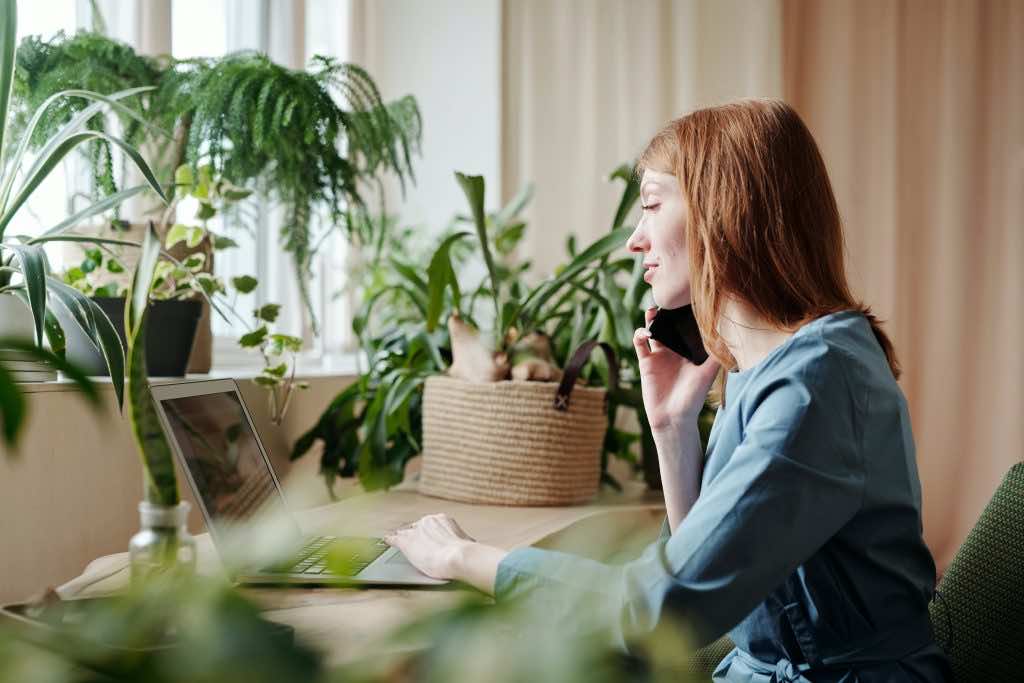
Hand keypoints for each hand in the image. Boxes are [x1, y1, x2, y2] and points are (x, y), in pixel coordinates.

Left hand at [383, 513, 475, 579]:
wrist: (456, 557)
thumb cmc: (465, 553)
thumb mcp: (467, 542)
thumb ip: (464, 542)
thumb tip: (472, 546)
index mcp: (441, 519)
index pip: (428, 525)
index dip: (426, 533)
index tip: (426, 539)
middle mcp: (426, 521)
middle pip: (415, 528)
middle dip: (413, 535)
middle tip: (413, 543)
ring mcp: (414, 531)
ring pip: (404, 533)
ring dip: (400, 537)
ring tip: (394, 540)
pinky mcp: (406, 543)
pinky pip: (394, 539)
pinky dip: (389, 540)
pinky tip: (386, 541)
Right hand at [633, 307, 719, 430]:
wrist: (674, 418)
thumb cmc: (693, 399)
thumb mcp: (707, 375)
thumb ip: (716, 357)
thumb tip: (729, 339)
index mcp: (688, 352)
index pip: (686, 329)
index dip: (685, 316)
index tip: (688, 301)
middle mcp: (673, 352)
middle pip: (668, 326)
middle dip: (667, 313)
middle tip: (669, 300)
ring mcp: (658, 356)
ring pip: (652, 331)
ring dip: (651, 319)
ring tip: (654, 310)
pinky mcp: (646, 362)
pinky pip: (639, 344)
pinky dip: (639, 335)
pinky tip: (645, 332)